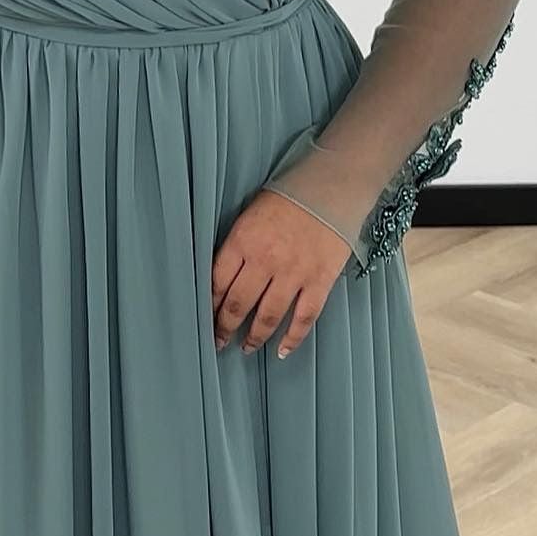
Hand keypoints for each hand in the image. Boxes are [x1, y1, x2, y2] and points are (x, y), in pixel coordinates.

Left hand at [212, 188, 351, 359]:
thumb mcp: (250, 215)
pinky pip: (304, 318)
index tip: (205, 318)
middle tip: (219, 341)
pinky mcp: (319, 280)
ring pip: (267, 317)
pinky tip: (283, 350)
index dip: (209, 306)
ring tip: (247, 347)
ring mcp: (294, 273)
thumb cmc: (288, 197)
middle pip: (237, 304)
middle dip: (224, 328)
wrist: (331, 186)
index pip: (217, 282)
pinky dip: (292, 338)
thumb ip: (236, 246)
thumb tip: (221, 278)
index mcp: (243, 241)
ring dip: (254, 337)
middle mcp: (265, 260)